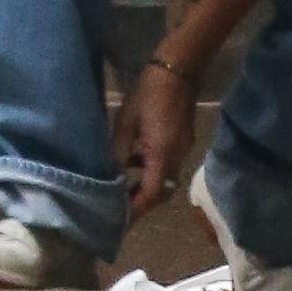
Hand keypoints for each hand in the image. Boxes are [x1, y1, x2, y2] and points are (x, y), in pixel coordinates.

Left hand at [113, 64, 196, 221]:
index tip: (118, 220)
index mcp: (162, 156)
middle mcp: (177, 158)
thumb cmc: (149, 94)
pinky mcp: (183, 141)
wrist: (177, 70)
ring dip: (146, 187)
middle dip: (140, 203)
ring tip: (122, 187)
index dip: (135, 210)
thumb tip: (108, 176)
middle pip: (161, 193)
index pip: (151, 195)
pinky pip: (168, 165)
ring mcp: (183, 150)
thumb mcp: (126, 122)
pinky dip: (152, 171)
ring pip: (165, 180)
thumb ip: (117, 152)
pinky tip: (134, 161)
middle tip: (118, 207)